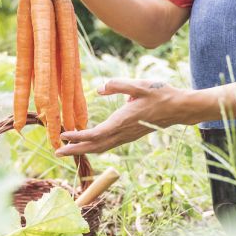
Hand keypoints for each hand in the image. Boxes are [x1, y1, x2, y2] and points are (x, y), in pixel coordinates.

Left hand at [55, 79, 189, 155]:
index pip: (96, 133)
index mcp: (123, 120)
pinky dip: (95, 147)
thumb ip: (118, 85)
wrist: (179, 108)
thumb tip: (99, 88)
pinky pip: (109, 145)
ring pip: (102, 148)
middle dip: (75, 150)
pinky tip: (87, 145)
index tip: (64, 135)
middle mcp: (124, 132)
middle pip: (95, 146)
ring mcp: (127, 136)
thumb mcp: (140, 84)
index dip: (79, 136)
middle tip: (57, 151)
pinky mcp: (130, 136)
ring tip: (67, 151)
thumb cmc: (160, 94)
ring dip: (83, 150)